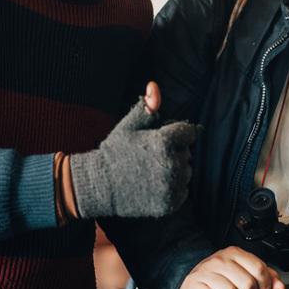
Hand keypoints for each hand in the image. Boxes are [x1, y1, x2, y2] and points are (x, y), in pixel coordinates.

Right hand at [69, 82, 197, 218]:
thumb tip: (154, 85)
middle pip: (187, 152)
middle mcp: (172, 164)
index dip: (175, 134)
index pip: (189, 132)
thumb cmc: (114, 152)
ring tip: (151, 170)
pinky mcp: (170, 203)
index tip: (158, 139)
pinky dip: (173, 188)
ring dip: (175, 170)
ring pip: (187, 172)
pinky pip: (183, 191)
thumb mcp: (129, 126)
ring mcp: (172, 186)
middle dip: (174, 151)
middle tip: (150, 156)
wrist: (99, 186)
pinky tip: (154, 184)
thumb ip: (147, 106)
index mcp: (165, 142)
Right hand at [179, 246, 285, 288]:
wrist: (194, 279)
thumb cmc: (221, 276)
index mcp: (235, 253)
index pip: (259, 269)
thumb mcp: (243, 271)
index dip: (265, 285)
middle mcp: (221, 259)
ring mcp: (206, 271)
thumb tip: (280, 287)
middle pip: (248, 283)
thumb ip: (264, 277)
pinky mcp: (195, 284)